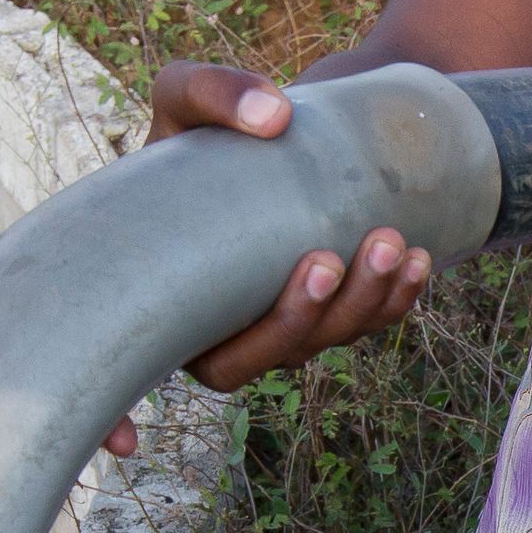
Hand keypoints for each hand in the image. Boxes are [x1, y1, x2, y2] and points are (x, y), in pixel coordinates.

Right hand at [105, 62, 434, 455]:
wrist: (277, 128)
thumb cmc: (208, 130)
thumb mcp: (185, 94)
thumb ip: (213, 92)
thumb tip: (275, 120)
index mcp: (167, 302)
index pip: (137, 373)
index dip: (114, 416)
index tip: (126, 440)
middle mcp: (221, 329)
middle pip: (259, 361)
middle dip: (302, 319)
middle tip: (329, 255)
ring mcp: (280, 325)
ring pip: (323, 344)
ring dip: (363, 307)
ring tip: (391, 243)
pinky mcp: (332, 311)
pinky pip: (366, 325)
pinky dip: (396, 301)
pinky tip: (417, 258)